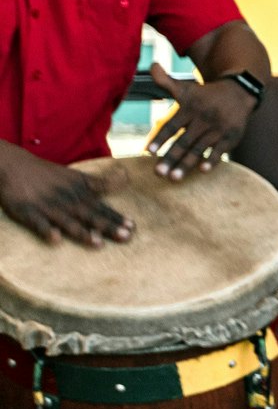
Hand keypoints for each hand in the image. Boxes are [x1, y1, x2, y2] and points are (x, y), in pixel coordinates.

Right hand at [0, 152, 131, 245]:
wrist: (14, 165)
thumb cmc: (48, 174)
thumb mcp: (76, 176)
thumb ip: (98, 183)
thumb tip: (124, 181)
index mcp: (78, 192)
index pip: (101, 206)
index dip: (116, 217)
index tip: (133, 227)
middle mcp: (66, 200)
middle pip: (90, 214)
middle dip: (108, 226)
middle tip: (126, 237)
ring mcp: (48, 206)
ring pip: (67, 221)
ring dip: (82, 232)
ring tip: (98, 243)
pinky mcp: (28, 212)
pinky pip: (38, 223)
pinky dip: (47, 231)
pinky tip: (56, 240)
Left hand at [147, 63, 257, 179]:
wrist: (240, 91)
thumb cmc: (205, 94)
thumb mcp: (186, 87)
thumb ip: (165, 80)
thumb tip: (151, 64)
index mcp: (190, 108)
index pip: (172, 125)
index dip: (160, 138)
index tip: (148, 151)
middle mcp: (204, 118)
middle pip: (184, 141)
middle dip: (171, 157)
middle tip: (158, 173)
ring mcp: (218, 128)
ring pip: (200, 148)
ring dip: (187, 164)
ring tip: (174, 178)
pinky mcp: (232, 135)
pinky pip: (221, 150)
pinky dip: (213, 159)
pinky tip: (203, 170)